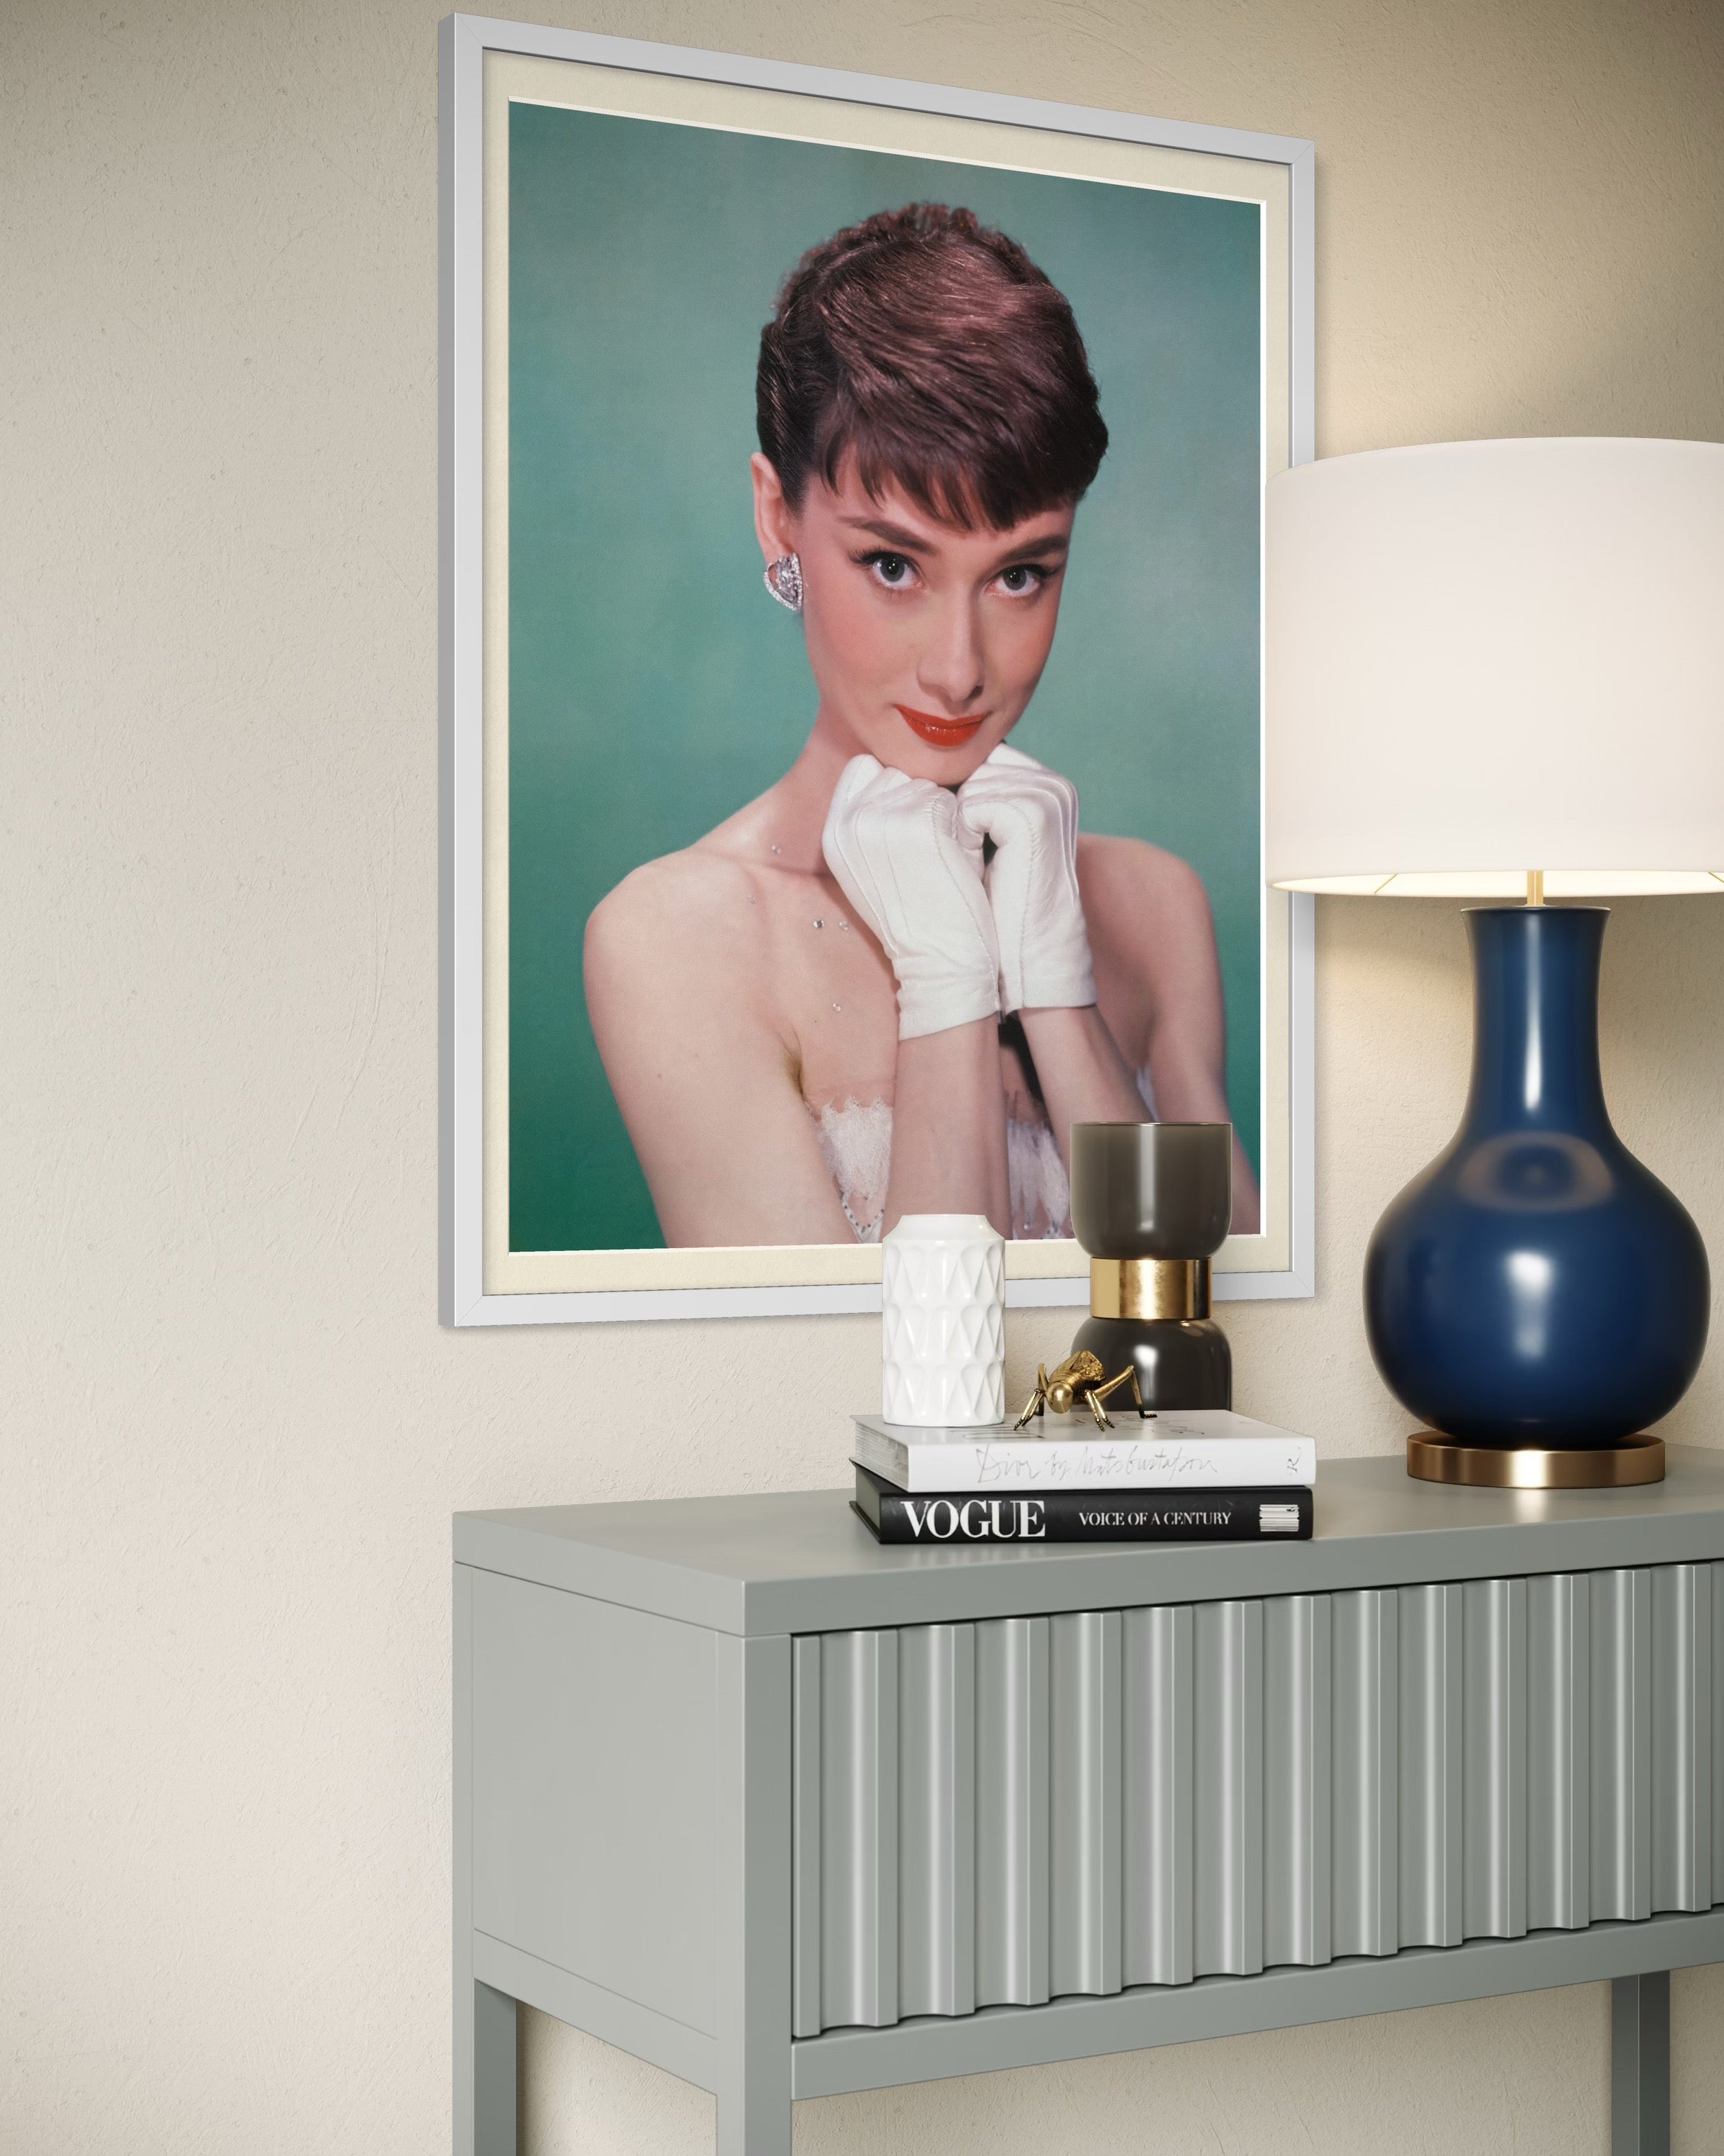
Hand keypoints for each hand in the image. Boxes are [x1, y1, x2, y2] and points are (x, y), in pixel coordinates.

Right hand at [822, 755, 1000, 1039]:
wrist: (938, 964)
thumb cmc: (916, 915)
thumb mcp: (870, 867)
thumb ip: (869, 818)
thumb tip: (891, 773)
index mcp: (833, 831)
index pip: (865, 768)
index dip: (895, 791)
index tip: (910, 831)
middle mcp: (851, 821)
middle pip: (898, 772)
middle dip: (921, 799)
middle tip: (929, 852)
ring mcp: (885, 819)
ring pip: (928, 783)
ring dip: (945, 812)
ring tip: (943, 860)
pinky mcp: (924, 822)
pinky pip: (954, 799)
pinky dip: (965, 825)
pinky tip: (959, 861)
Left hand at [956, 741, 1095, 1013]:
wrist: (1027, 954)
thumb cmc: (995, 903)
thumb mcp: (980, 839)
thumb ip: (965, 796)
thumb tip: (909, 765)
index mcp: (1042, 782)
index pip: (972, 758)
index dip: (945, 794)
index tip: (947, 836)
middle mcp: (1050, 782)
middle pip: (967, 765)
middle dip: (949, 806)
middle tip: (966, 855)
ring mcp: (1047, 795)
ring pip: (965, 784)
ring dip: (953, 825)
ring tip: (974, 864)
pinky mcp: (1034, 814)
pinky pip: (970, 807)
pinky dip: (963, 839)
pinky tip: (978, 868)